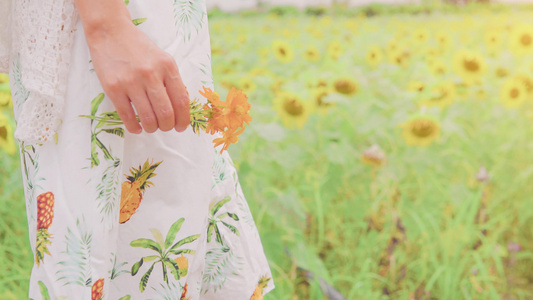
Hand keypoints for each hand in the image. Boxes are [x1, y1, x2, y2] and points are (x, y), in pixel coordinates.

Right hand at [85, 19, 189, 133]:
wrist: (110, 31)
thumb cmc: (139, 48)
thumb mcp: (162, 59)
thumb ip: (171, 80)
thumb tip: (179, 109)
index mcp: (167, 66)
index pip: (181, 101)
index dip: (183, 119)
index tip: (181, 127)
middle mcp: (151, 74)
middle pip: (166, 113)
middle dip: (168, 126)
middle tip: (165, 127)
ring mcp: (131, 81)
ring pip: (148, 118)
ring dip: (152, 128)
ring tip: (151, 127)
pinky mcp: (113, 88)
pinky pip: (127, 116)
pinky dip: (134, 127)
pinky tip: (137, 128)